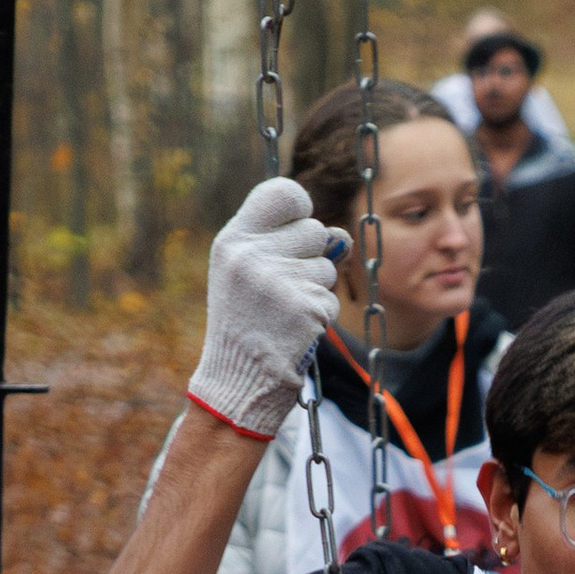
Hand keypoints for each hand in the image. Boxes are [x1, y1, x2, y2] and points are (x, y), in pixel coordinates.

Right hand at [188, 176, 341, 442]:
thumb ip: (291, 246)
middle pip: (315, 230)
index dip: (299, 207)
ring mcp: (278, 282)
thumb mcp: (253, 276)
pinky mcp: (304, 308)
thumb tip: (342, 235)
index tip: (297, 225)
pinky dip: (320, 316)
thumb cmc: (246, 325)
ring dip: (316, 290)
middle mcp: (251, 255)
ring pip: (327, 267)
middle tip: (281, 290)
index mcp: (232, 241)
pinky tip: (294, 330)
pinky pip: (331, 299)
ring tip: (283, 313)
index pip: (282, 192)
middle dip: (310, 258)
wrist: (237, 381)